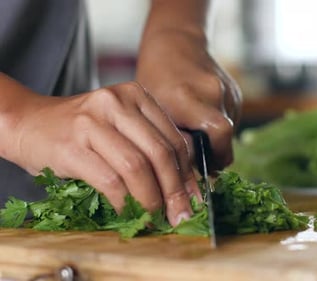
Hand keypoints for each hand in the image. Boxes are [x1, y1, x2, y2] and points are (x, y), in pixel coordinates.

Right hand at [7, 82, 199, 225]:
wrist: (28, 123)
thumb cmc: (81, 129)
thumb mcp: (120, 124)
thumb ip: (150, 143)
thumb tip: (186, 183)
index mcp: (136, 95)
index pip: (174, 138)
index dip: (188, 174)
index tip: (195, 197)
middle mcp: (117, 102)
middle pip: (160, 152)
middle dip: (175, 190)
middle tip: (180, 214)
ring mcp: (92, 122)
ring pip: (138, 167)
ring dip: (151, 199)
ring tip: (155, 217)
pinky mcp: (72, 146)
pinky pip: (110, 180)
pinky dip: (124, 201)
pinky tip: (128, 212)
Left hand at [136, 29, 241, 171]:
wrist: (176, 43)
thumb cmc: (156, 79)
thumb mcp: (154, 110)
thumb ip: (172, 139)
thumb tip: (187, 175)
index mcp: (186, 97)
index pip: (215, 139)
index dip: (209, 161)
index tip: (198, 174)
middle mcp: (212, 92)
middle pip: (224, 139)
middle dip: (215, 154)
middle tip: (200, 163)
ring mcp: (228, 90)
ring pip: (228, 132)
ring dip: (215, 140)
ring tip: (195, 132)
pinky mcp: (235, 92)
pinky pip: (230, 119)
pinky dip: (217, 125)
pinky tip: (202, 117)